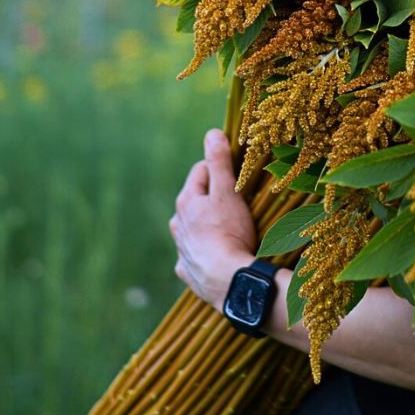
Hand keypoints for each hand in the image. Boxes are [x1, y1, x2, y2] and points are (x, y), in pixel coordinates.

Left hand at [169, 128, 255, 309]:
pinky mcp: (188, 271)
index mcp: (186, 201)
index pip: (200, 171)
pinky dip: (203, 252)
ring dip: (204, 225)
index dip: (219, 168)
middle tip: (236, 201)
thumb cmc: (230, 232)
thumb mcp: (227, 192)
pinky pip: (193, 256)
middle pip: (194, 200)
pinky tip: (216, 256)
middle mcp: (178, 224)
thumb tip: (212, 133)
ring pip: (191, 228)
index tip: (236, 174)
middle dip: (211, 196)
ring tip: (226, 229)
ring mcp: (182, 249)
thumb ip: (219, 162)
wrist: (228, 281)